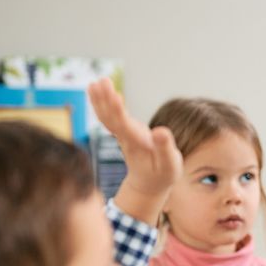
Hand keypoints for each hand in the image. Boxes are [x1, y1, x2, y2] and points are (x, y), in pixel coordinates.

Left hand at [89, 78, 182, 225]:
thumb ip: (165, 148)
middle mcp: (125, 138)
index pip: (125, 126)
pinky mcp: (121, 131)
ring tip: (95, 82)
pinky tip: (95, 89)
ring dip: (99, 99)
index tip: (114, 95)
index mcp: (137, 144)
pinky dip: (100, 102)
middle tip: (102, 80)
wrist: (147, 185)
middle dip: (106, 99)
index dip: (119, 111)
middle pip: (111, 118)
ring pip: (106, 117)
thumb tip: (160, 131)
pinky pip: (107, 116)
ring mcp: (121, 135)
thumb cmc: (162, 174)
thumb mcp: (169, 164)